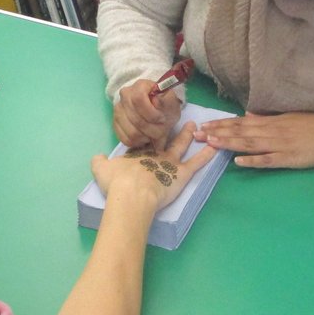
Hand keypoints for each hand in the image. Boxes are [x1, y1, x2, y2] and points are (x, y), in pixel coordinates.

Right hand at [92, 122, 216, 212]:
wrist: (131, 193)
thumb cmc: (117, 183)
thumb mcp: (101, 170)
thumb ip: (99, 162)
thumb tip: (98, 156)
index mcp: (138, 153)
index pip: (145, 141)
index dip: (148, 135)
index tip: (152, 127)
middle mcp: (155, 154)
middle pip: (163, 138)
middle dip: (169, 129)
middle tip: (175, 120)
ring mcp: (169, 162)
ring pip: (181, 146)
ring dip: (188, 135)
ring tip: (195, 127)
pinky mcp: (182, 173)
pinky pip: (197, 163)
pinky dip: (206, 156)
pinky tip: (216, 147)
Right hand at [113, 78, 181, 148]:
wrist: (158, 111)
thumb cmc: (165, 105)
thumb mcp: (171, 102)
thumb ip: (166, 101)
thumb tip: (156, 101)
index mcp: (139, 86)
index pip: (138, 100)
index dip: (151, 113)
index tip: (162, 119)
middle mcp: (125, 96)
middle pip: (135, 119)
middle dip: (152, 129)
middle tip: (162, 131)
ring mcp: (118, 110)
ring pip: (131, 132)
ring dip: (146, 137)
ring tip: (154, 135)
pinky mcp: (115, 123)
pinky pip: (125, 139)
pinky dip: (138, 142)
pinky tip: (145, 138)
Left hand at [195, 112, 313, 169]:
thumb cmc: (311, 125)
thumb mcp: (285, 117)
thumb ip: (265, 118)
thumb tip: (246, 114)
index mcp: (269, 122)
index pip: (240, 123)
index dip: (221, 125)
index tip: (204, 126)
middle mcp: (270, 131)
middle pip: (240, 132)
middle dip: (217, 133)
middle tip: (197, 135)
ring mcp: (278, 145)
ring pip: (249, 144)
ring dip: (229, 143)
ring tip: (210, 144)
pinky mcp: (287, 158)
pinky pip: (267, 160)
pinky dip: (253, 160)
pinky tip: (238, 162)